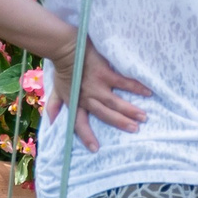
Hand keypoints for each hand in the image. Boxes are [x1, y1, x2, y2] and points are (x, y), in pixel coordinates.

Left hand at [43, 38, 149, 152]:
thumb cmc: (62, 68)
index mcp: (76, 102)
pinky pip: (124, 83)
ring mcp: (98, 86)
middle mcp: (88, 97)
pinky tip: (147, 92)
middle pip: (105, 115)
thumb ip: (54, 105)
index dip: (86, 136)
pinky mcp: (106, 73)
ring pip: (115, 102)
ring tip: (144, 117)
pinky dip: (136, 88)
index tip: (95, 149)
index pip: (79, 123)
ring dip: (130, 110)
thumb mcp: (56, 89)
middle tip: (135, 130)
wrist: (66, 48)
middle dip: (120, 123)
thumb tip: (50, 121)